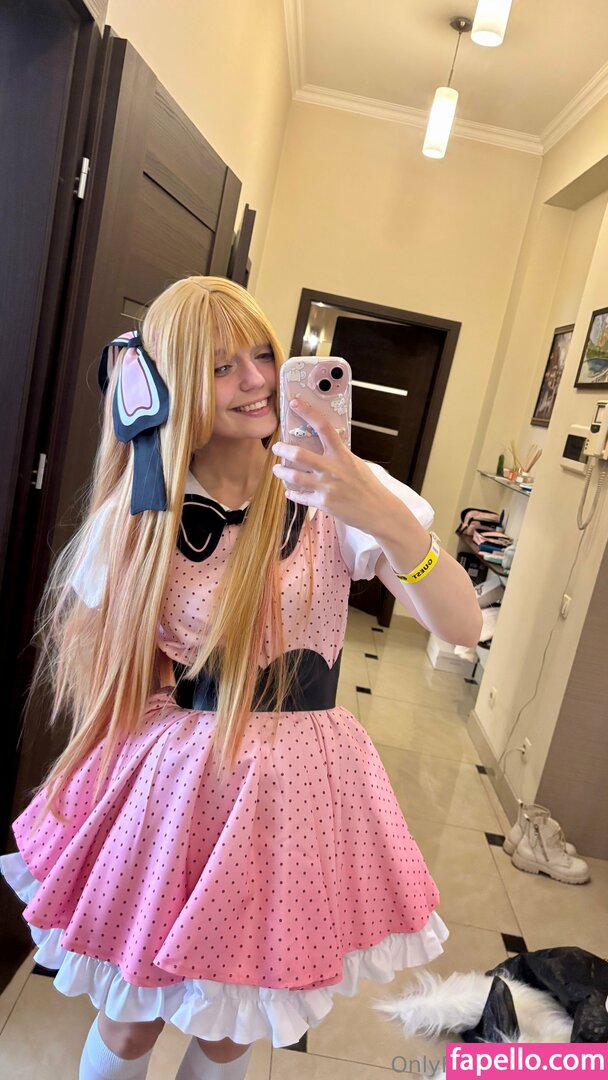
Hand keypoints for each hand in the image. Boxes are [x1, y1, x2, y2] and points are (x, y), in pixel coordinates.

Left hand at [271, 396, 384, 530]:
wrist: (378, 511)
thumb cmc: (368, 486)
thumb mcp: (355, 463)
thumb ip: (339, 455)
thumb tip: (323, 445)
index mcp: (342, 454)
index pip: (323, 427)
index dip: (307, 412)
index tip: (294, 403)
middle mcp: (332, 469)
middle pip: (299, 454)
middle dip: (282, 449)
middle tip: (276, 447)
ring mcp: (326, 487)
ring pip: (294, 476)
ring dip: (281, 472)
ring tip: (277, 469)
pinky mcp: (323, 503)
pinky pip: (300, 496)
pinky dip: (292, 493)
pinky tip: (289, 491)